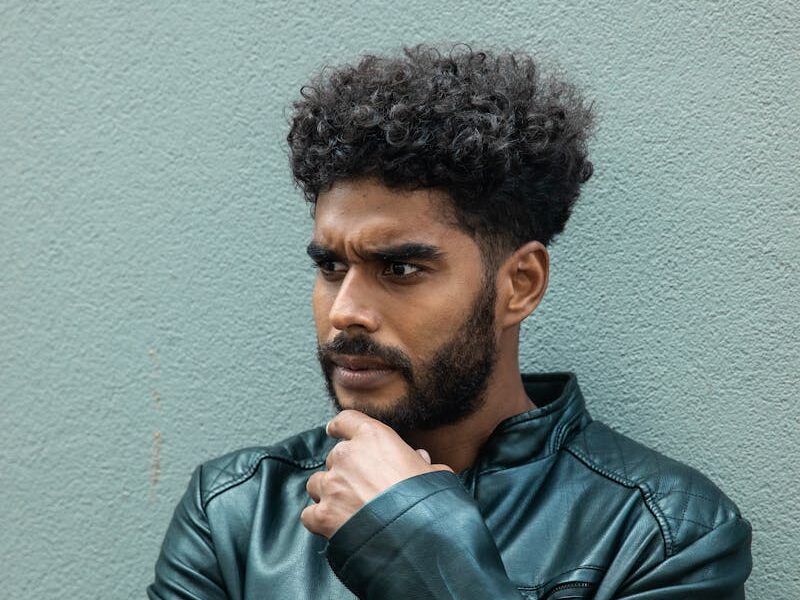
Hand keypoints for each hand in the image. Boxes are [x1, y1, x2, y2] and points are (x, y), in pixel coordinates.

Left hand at [300, 409, 453, 538]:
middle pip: (333, 457)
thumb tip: (420, 459)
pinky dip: (318, 520)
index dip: (339, 427)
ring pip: (317, 483)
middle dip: (343, 470)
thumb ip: (421, 462)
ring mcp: (332, 484)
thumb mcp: (433, 472)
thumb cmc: (427, 499)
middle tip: (361, 486)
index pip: (346, 420)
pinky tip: (332, 526)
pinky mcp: (323, 513)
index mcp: (372, 436)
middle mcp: (346, 455)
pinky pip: (309, 514)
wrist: (415, 534)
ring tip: (346, 506)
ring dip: (327, 493)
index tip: (334, 430)